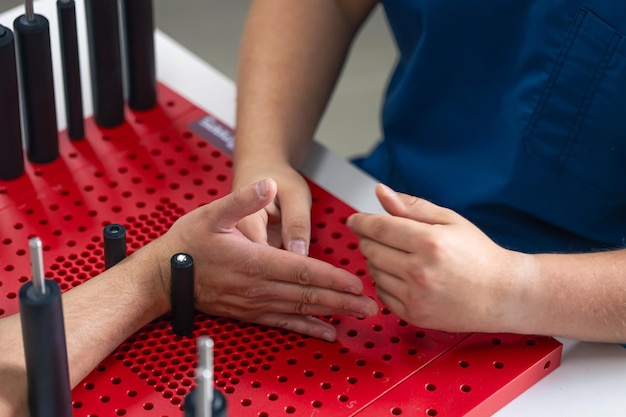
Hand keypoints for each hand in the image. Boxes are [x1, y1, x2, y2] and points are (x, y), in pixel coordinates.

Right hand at [157, 178, 378, 340]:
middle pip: (307, 294)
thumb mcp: (212, 212)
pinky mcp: (249, 313)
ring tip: (357, 317)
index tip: (356, 282)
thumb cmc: (187, 244)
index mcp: (254, 261)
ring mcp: (254, 304)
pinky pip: (283, 323)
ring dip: (331, 314)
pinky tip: (325, 333)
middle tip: (370, 307)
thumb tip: (267, 184)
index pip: (302, 270)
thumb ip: (243, 199)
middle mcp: (258, 287)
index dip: (331, 277)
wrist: (164, 276)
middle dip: (342, 300)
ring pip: (300, 310)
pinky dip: (307, 328)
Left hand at [346, 184, 531, 332]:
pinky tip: (402, 276)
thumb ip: (411, 207)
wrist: (504, 295)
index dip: (361, 221)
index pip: (379, 228)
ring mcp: (416, 297)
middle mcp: (420, 271)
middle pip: (371, 250)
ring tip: (398, 256)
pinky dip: (385, 282)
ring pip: (374, 272)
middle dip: (369, 239)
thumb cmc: (478, 254)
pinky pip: (382, 294)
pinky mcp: (415, 316)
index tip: (354, 219)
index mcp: (429, 242)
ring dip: (377, 261)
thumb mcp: (449, 220)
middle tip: (379, 236)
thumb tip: (381, 192)